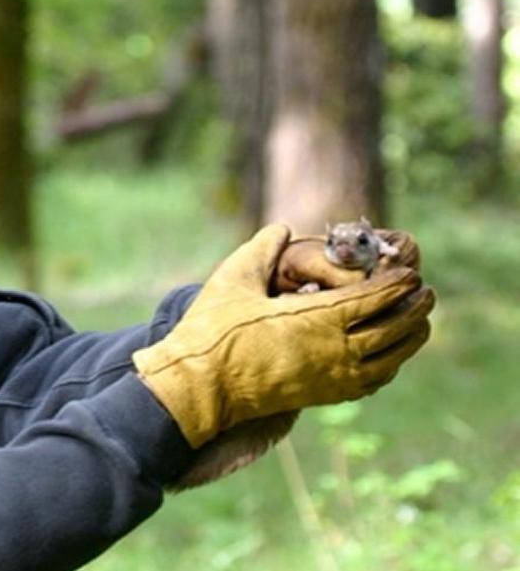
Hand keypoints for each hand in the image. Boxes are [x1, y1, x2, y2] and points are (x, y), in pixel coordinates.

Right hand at [133, 225, 433, 447]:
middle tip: (424, 292)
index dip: (396, 284)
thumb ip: (261, 249)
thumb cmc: (213, 332)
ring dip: (409, 340)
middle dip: (414, 308)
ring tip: (419, 323)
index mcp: (317, 319)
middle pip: (394, 329)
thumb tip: (282, 228)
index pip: (375, 298)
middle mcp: (334, 351)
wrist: (201, 388)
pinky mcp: (322, 396)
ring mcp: (331, 378)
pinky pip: (372, 382)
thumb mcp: (234, 279)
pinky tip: (388, 357)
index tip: (410, 272)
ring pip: (390, 359)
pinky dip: (389, 366)